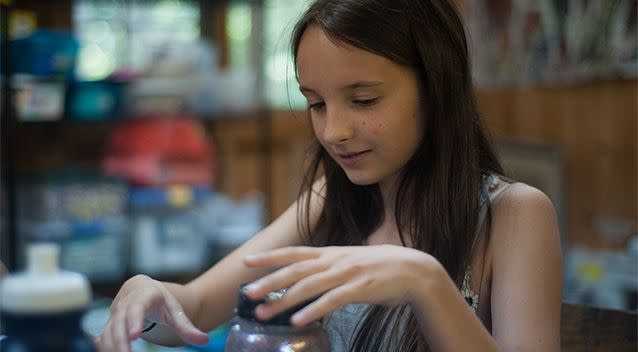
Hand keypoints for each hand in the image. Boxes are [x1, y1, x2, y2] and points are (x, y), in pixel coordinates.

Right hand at [96, 275, 208, 351]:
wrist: (139, 288)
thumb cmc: (160, 301)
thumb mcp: (174, 311)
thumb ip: (187, 327)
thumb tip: (205, 341)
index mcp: (145, 296)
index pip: (138, 307)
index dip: (135, 320)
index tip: (135, 335)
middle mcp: (126, 304)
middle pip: (120, 322)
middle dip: (121, 340)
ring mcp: (115, 314)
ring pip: (108, 331)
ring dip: (111, 346)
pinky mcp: (108, 324)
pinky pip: (102, 337)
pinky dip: (103, 347)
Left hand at [243, 245, 439, 325]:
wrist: (415, 270)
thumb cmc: (381, 268)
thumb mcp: (351, 261)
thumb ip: (330, 267)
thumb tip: (308, 276)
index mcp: (332, 253)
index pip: (295, 253)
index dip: (270, 257)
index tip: (248, 262)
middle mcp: (336, 261)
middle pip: (296, 270)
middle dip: (269, 281)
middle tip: (248, 293)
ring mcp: (348, 273)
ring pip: (309, 286)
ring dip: (284, 300)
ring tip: (264, 313)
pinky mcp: (361, 289)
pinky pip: (332, 301)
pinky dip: (313, 310)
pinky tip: (298, 321)